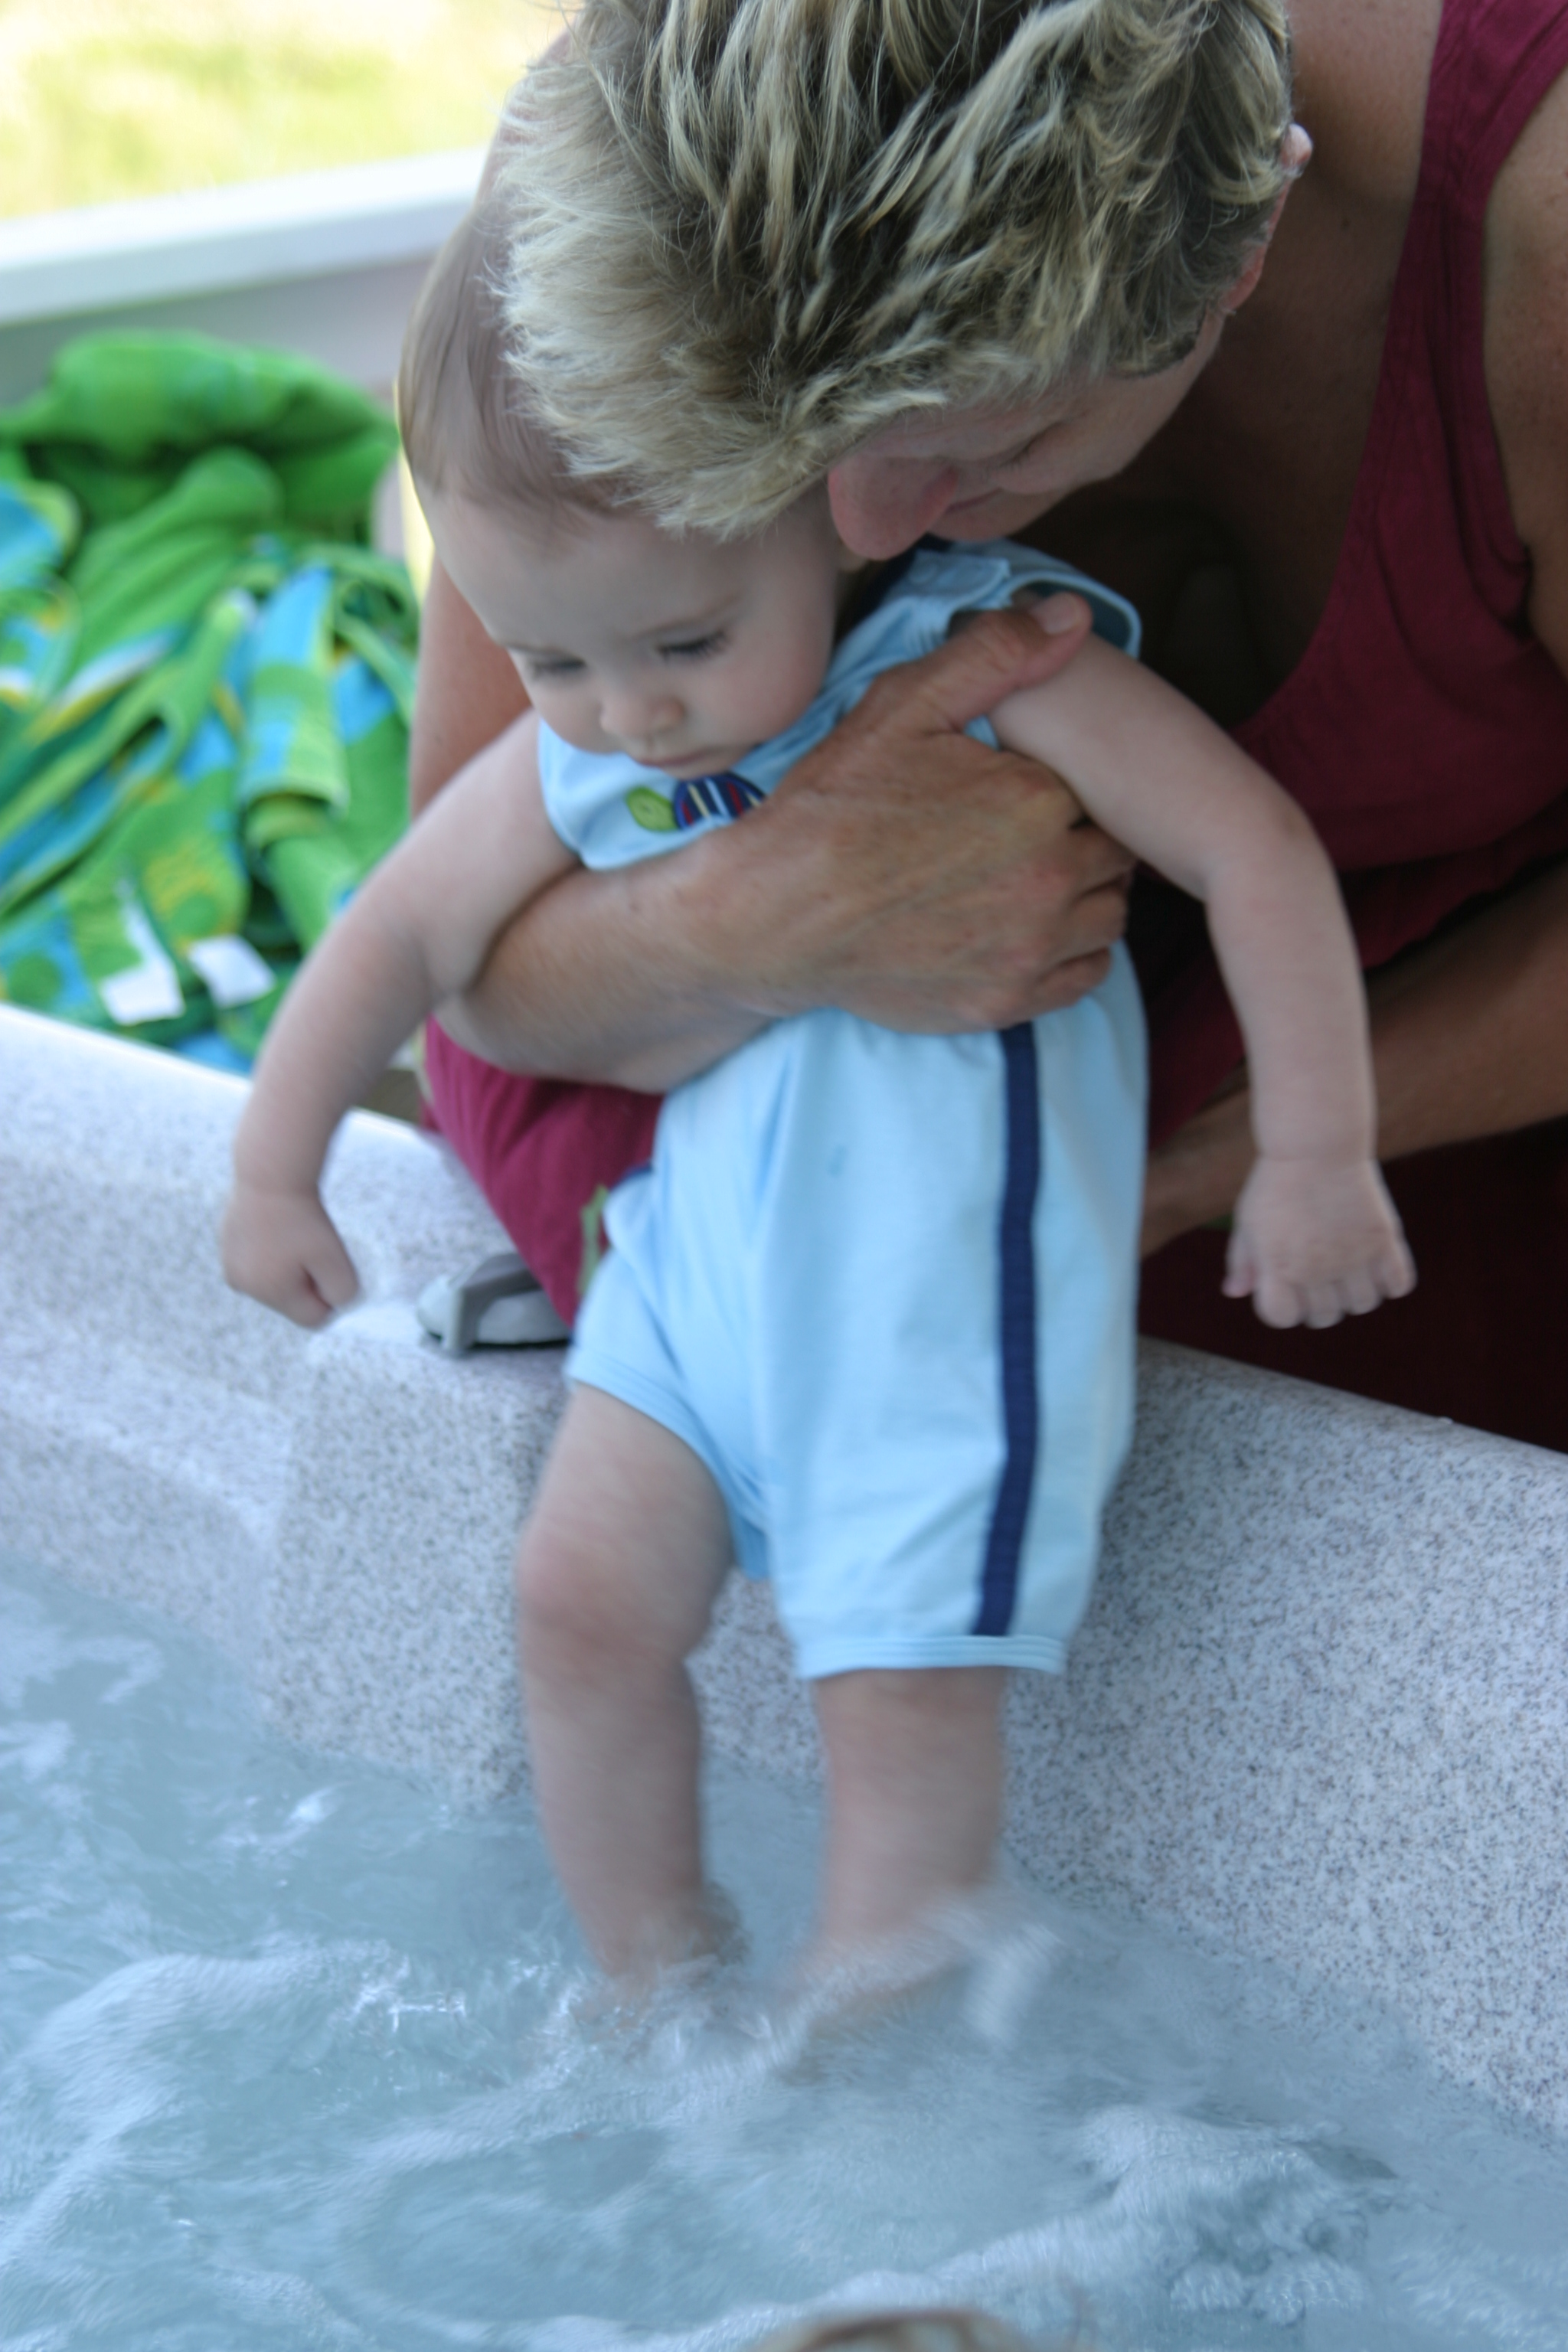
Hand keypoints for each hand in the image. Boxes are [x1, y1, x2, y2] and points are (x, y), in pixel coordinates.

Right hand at [220, 1180, 360, 1329]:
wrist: (269, 1173)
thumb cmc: (305, 1217)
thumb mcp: (336, 1260)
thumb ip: (342, 1294)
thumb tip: (332, 1306)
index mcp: (270, 1293)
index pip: (314, 1318)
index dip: (329, 1293)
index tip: (328, 1262)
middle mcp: (243, 1286)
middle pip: (293, 1299)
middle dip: (307, 1278)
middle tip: (307, 1243)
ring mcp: (231, 1267)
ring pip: (276, 1280)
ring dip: (289, 1264)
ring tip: (288, 1233)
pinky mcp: (227, 1249)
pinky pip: (261, 1260)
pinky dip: (273, 1248)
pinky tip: (274, 1225)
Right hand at [713, 594, 1136, 1032]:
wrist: (775, 917)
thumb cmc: (834, 808)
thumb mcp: (902, 707)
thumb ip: (995, 654)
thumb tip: (1073, 615)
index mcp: (1035, 801)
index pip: (1100, 785)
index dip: (1067, 782)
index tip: (1029, 786)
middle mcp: (1048, 879)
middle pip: (1114, 852)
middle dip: (1082, 835)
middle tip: (1031, 832)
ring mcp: (1030, 949)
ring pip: (1110, 915)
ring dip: (1088, 894)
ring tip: (1035, 877)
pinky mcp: (1007, 1000)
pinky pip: (1086, 975)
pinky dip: (1074, 953)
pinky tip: (1033, 929)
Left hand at [1223, 1154, 1415, 1328]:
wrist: (1315, 1144)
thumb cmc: (1277, 1183)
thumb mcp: (1249, 1220)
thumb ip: (1242, 1261)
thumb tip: (1235, 1294)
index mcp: (1278, 1266)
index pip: (1283, 1317)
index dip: (1282, 1307)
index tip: (1285, 1287)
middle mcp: (1316, 1268)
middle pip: (1324, 1316)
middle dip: (1318, 1302)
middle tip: (1318, 1275)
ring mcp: (1352, 1256)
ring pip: (1362, 1304)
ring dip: (1354, 1294)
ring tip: (1347, 1269)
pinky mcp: (1382, 1238)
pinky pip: (1398, 1284)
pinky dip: (1390, 1283)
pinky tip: (1376, 1265)